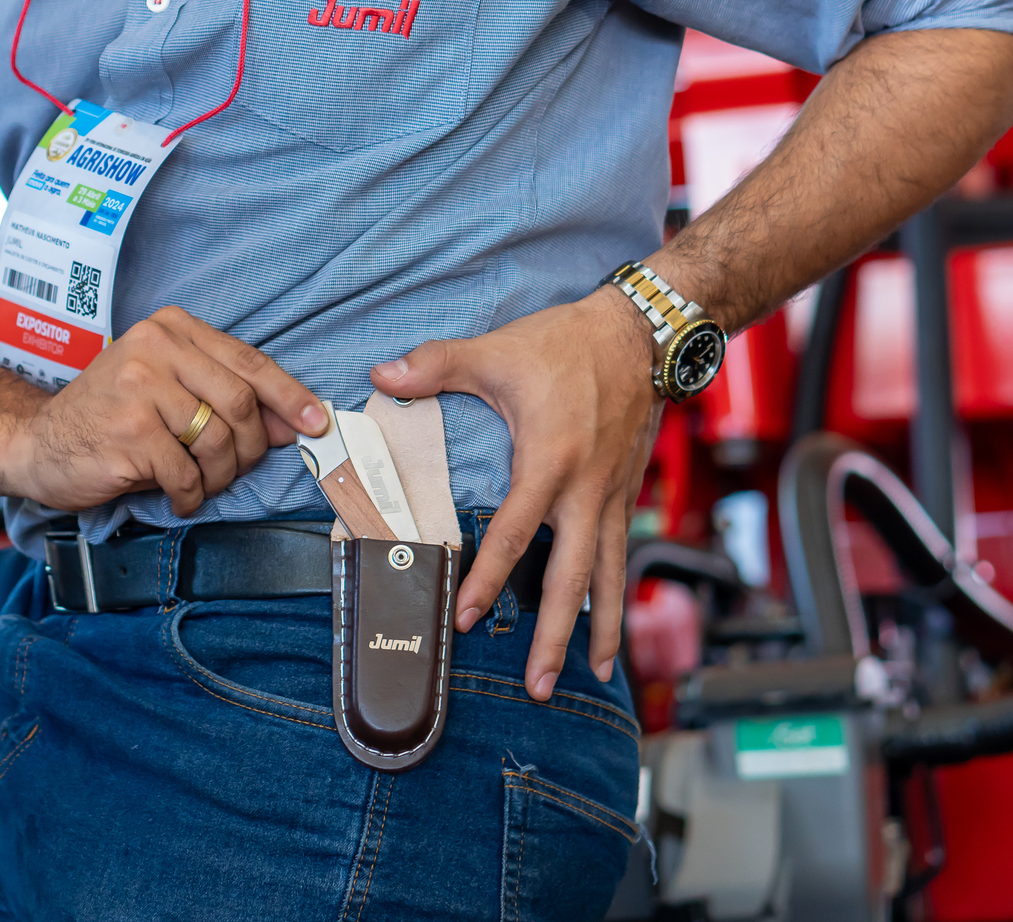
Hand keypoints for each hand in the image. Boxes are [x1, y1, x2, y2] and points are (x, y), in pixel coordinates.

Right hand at [0, 305, 326, 515]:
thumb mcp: (168, 388)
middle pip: (240, 402)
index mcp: (170, 328)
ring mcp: (139, 388)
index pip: (248, 361)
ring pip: (218, 441)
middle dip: (251, 446)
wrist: (37, 443)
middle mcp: (154, 348)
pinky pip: (187, 474)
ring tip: (203, 483)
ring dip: (221, 476)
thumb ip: (225, 395)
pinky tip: (178, 496)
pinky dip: (192, 495)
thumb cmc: (114, 415)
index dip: (288, 395)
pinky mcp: (128, 433)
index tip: (315, 422)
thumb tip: (292, 421)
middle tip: (238, 468)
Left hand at [370, 288, 660, 700]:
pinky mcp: (626, 493)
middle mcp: (586, 490)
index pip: (513, 532)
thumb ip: (436, 365)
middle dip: (556, 636)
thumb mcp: (496, 350)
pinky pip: (621, 554)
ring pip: (607, 576)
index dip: (487, 577)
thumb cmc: (565, 344)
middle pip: (572, 578)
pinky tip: (609, 622)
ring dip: (599, 629)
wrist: (640, 334)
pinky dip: (616, 594)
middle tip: (539, 687)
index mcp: (549, 460)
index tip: (463, 615)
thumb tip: (381, 376)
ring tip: (592, 675)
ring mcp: (612, 495)